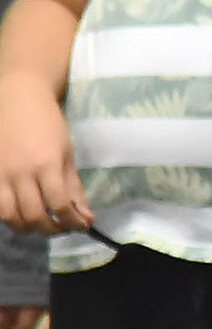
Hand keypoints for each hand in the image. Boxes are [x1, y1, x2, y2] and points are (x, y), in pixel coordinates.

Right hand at [0, 85, 88, 234]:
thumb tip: (85, 217)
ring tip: (41, 224)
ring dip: (27, 227)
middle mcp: (20, 174)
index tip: (82, 226)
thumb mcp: (67, 153)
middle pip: (33, 217)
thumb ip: (74, 187)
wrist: (17, 98)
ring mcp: (0, 175)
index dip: (72, 222)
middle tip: (62, 227)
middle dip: (51, 229)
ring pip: (10, 216)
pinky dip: (9, 216)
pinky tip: (21, 213)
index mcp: (47, 165)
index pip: (60, 205)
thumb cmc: (48, 123)